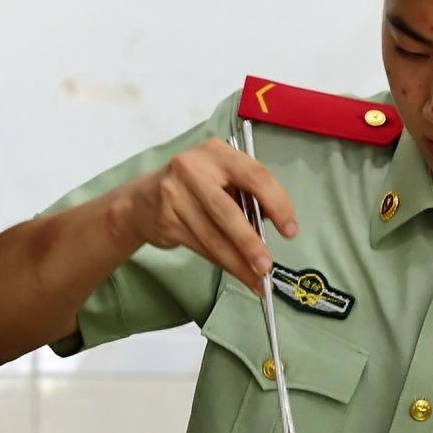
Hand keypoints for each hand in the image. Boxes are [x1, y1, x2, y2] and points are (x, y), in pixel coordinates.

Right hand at [119, 139, 297, 291]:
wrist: (143, 199)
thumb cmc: (195, 188)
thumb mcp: (222, 179)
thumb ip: (247, 195)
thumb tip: (276, 223)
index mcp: (218, 153)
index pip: (255, 176)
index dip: (277, 204)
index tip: (290, 229)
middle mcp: (193, 168)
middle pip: (228, 211)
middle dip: (251, 243)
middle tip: (267, 266)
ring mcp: (175, 193)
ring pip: (213, 236)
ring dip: (237, 262)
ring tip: (256, 279)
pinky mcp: (166, 218)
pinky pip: (200, 245)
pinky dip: (221, 262)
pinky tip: (236, 272)